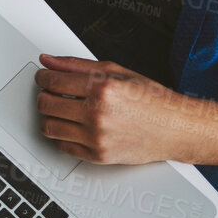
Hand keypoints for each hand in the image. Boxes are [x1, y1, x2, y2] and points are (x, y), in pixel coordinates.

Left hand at [34, 54, 196, 164]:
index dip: (43, 77)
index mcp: (101, 88)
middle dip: (44, 95)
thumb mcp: (116, 71)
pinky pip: (62, 146)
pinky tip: (72, 126)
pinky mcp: (98, 156)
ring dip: (49, 116)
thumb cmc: (150, 99)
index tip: (44, 76)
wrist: (174, 128)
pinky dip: (61, 136)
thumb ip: (77, 65)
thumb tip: (49, 61)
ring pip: (49, 127)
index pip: (52, 81)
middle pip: (46, 104)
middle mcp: (97, 113)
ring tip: (61, 110)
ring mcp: (96, 137)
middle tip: (52, 92)